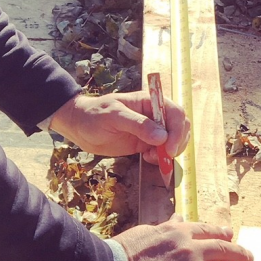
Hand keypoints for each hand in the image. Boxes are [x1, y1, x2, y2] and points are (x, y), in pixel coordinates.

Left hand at [46, 90, 188, 164]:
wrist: (79, 127)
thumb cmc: (93, 115)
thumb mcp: (113, 116)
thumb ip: (137, 125)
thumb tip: (162, 136)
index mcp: (149, 101)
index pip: (175, 113)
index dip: (177, 130)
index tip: (168, 148)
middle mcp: (154, 115)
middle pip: (180, 127)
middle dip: (177, 143)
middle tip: (163, 156)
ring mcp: (151, 130)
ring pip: (174, 140)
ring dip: (169, 152)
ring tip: (151, 157)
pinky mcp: (146, 143)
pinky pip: (162, 151)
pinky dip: (161, 158)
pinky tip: (147, 159)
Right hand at [109, 215, 257, 260]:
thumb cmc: (122, 251)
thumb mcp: (145, 231)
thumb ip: (165, 227)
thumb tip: (177, 218)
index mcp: (177, 232)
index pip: (206, 230)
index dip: (221, 233)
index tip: (230, 234)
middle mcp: (190, 249)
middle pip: (223, 250)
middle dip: (240, 254)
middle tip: (249, 258)